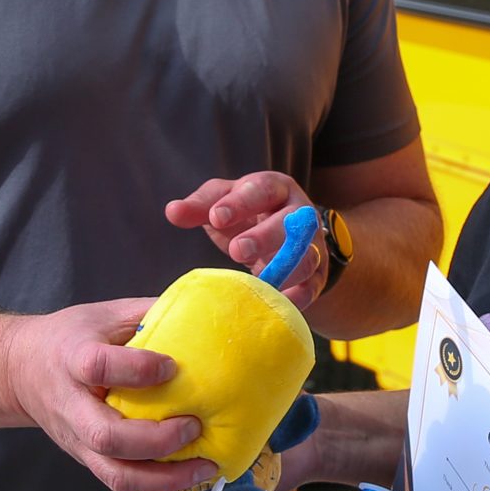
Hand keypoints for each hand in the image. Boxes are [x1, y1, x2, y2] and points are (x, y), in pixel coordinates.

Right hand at [1, 298, 219, 490]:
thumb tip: (200, 313)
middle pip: (106, 436)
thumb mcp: (104, 315)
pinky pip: (120, 482)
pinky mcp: (86, 459)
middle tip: (194, 425)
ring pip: (114, 473)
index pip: (98, 368)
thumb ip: (147, 314)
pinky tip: (188, 476)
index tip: (171, 366)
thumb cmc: (70, 338)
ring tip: (204, 465)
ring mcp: (77, 440)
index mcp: (73, 359)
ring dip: (164, 477)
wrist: (20, 370)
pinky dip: (157, 485)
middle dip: (156, 439)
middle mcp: (72, 406)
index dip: (136, 370)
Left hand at [166, 173, 325, 307]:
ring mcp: (312, 245)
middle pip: (289, 223)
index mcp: (275, 188)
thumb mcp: (224, 202)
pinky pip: (312, 286)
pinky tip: (281, 302)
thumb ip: (200, 206)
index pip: (260, 190)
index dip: (239, 204)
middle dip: (264, 237)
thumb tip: (172, 211)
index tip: (215, 218)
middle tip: (237, 250)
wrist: (287, 236)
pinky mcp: (317, 274)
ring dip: (284, 269)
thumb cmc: (249, 215)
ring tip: (259, 281)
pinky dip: (298, 296)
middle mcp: (300, 214)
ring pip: (307, 256)